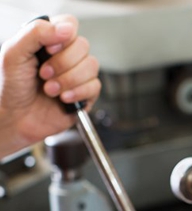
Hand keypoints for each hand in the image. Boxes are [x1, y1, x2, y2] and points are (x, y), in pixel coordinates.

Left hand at [0, 14, 99, 151]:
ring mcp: (78, 75)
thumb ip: (36, 32)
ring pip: (91, 66)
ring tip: (50, 90)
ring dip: (68, 80)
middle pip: (83, 46)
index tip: (47, 50)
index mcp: (49, 41)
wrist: (16, 118)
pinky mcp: (86, 94)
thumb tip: (66, 28)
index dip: (63, 37)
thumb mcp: (13, 53)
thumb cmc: (11, 87)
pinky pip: (95, 86)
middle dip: (63, 63)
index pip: (70, 25)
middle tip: (44, 74)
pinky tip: (63, 98)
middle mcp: (66, 56)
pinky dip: (77, 93)